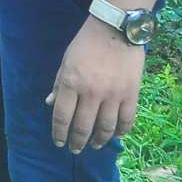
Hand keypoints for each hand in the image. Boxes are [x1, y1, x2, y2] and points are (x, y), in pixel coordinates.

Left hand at [48, 19, 146, 152]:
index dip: (59, 132)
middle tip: (75, 150)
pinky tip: (116, 136)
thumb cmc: (85, 44)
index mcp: (71, 83)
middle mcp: (91, 92)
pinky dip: (122, 131)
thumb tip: (50, 105)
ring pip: (106, 127)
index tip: (59, 142)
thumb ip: (59, 85)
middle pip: (83, 126)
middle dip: (77, 142)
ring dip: (99, 140)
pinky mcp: (131, 94)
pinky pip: (127, 120)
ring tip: (94, 145)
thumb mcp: (65, 62)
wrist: (115, 31)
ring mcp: (113, 95)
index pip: (62, 116)